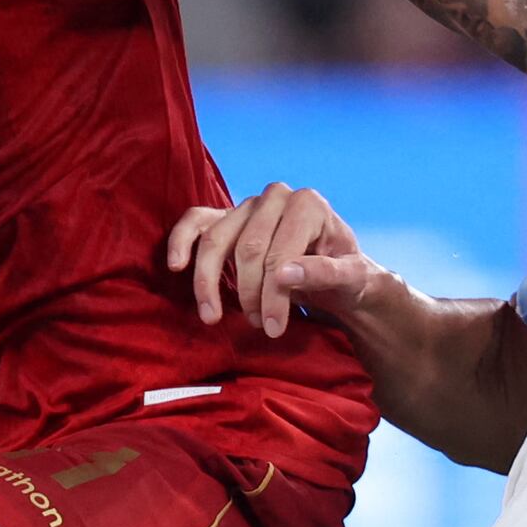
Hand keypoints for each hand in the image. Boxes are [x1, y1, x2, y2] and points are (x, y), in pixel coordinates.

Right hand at [164, 185, 393, 341]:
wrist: (336, 271)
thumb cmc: (346, 274)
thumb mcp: (351, 277)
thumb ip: (324, 273)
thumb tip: (285, 274)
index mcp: (308, 204)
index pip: (280, 252)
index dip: (273, 294)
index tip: (273, 329)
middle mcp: (276, 197)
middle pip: (247, 248)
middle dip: (249, 293)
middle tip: (259, 326)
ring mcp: (247, 205)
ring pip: (216, 239)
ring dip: (209, 282)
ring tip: (211, 316)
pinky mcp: (227, 216)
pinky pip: (196, 221)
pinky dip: (182, 241)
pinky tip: (175, 266)